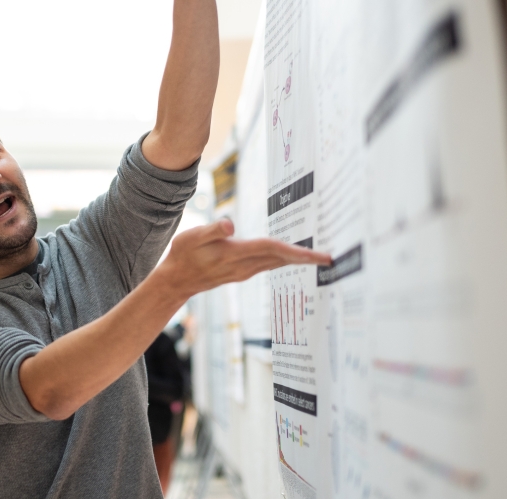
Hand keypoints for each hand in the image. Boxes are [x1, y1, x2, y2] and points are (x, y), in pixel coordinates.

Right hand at [152, 219, 330, 300]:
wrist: (177, 281)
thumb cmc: (183, 255)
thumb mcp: (192, 237)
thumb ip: (212, 230)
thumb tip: (230, 225)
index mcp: (235, 254)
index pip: (271, 249)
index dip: (295, 251)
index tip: (317, 255)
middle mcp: (244, 265)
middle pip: (281, 258)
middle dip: (306, 258)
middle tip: (330, 258)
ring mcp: (245, 271)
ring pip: (277, 263)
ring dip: (298, 260)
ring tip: (318, 257)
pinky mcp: (244, 271)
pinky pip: (270, 265)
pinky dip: (285, 260)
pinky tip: (293, 256)